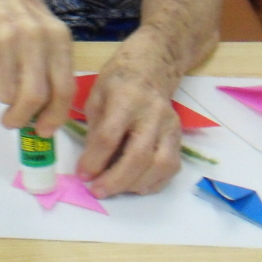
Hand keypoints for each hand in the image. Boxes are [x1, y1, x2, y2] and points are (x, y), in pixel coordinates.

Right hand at [0, 0, 75, 130]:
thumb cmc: (22, 15)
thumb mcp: (47, 33)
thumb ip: (53, 69)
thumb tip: (48, 115)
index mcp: (58, 38)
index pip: (64, 89)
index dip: (55, 117)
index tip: (44, 131)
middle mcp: (35, 39)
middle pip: (33, 97)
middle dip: (22, 118)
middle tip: (13, 123)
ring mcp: (6, 40)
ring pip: (5, 95)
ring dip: (2, 98)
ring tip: (0, 78)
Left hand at [77, 59, 181, 197]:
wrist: (151, 70)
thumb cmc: (117, 84)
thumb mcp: (96, 97)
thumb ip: (94, 129)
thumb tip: (90, 165)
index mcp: (126, 99)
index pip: (110, 135)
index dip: (94, 160)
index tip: (82, 175)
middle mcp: (153, 114)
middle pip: (139, 155)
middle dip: (116, 180)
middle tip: (97, 191)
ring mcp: (170, 127)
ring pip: (160, 165)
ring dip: (135, 184)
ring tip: (115, 188)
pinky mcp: (179, 137)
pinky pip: (171, 168)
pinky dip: (153, 182)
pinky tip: (134, 184)